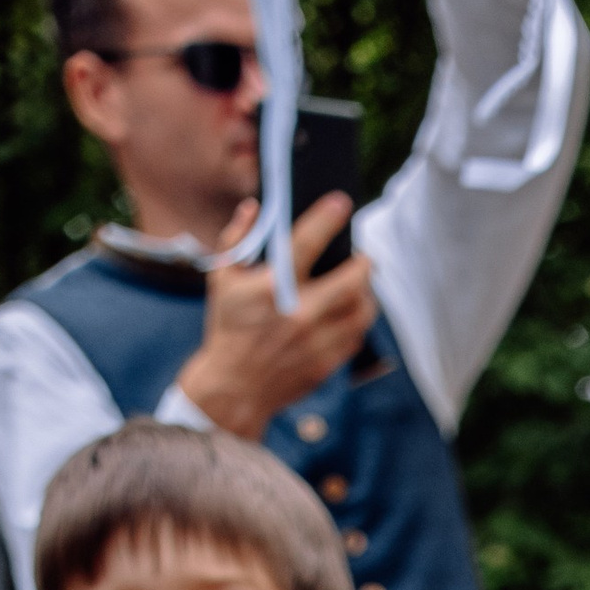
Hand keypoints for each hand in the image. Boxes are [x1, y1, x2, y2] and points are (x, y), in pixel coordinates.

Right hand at [179, 199, 375, 437]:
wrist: (235, 387)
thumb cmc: (227, 327)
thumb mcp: (222, 279)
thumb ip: (237, 238)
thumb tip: (256, 207)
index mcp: (273, 288)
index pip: (306, 243)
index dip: (327, 219)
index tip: (342, 203)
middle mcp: (300, 314)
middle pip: (351, 282)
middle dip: (364, 264)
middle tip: (365, 257)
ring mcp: (317, 342)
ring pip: (361, 312)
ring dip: (367, 294)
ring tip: (362, 285)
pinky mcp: (327, 363)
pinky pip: (356, 336)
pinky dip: (358, 321)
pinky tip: (352, 312)